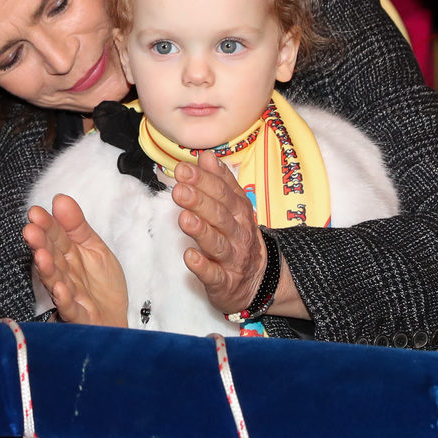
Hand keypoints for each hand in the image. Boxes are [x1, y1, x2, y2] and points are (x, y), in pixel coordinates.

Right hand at [23, 194, 127, 326]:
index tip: (35, 213)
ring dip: (48, 269)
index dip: (47, 226)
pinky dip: (65, 299)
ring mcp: (70, 295)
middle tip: (30, 230)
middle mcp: (64, 274)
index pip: (56, 238)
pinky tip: (61, 289)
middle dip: (41, 244)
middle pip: (52, 257)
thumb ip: (77, 226)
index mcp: (67, 256)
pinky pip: (71, 308)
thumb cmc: (101, 286)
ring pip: (56, 281)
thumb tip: (60, 199)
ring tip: (41, 255)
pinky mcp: (79, 316)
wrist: (115, 320)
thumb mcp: (94, 248)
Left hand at [171, 151, 266, 313]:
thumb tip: (205, 155)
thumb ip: (220, 181)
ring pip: (217, 243)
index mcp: (239, 212)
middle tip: (179, 189)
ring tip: (184, 218)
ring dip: (201, 230)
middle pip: (220, 215)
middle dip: (200, 201)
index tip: (183, 169)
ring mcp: (232, 259)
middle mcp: (238, 233)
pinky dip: (202, 266)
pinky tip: (189, 256)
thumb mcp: (235, 207)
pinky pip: (214, 275)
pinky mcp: (224, 282)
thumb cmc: (239, 237)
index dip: (204, 180)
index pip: (223, 192)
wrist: (258, 280)